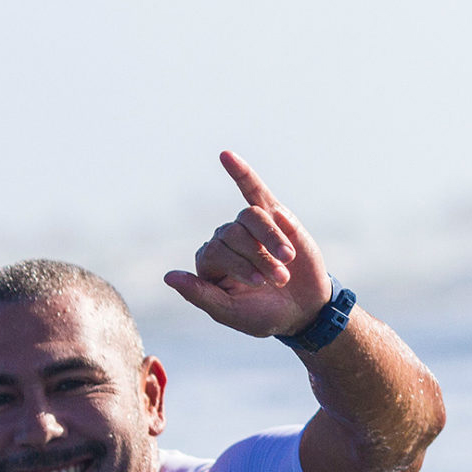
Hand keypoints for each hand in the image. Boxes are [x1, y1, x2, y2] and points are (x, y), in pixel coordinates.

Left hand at [164, 151, 331, 339]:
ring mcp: (247, 226)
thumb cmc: (264, 314)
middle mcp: (224, 240)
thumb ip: (200, 296)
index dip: (240, 266)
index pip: (214, 252)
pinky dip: (241, 172)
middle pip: (234, 235)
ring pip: (251, 218)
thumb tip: (168, 277)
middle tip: (279, 280)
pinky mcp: (272, 214)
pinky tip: (225, 156)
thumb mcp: (231, 313)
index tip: (262, 285)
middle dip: (260, 259)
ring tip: (288, 259)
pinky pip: (252, 189)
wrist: (303, 310)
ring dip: (271, 239)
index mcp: (209, 263)